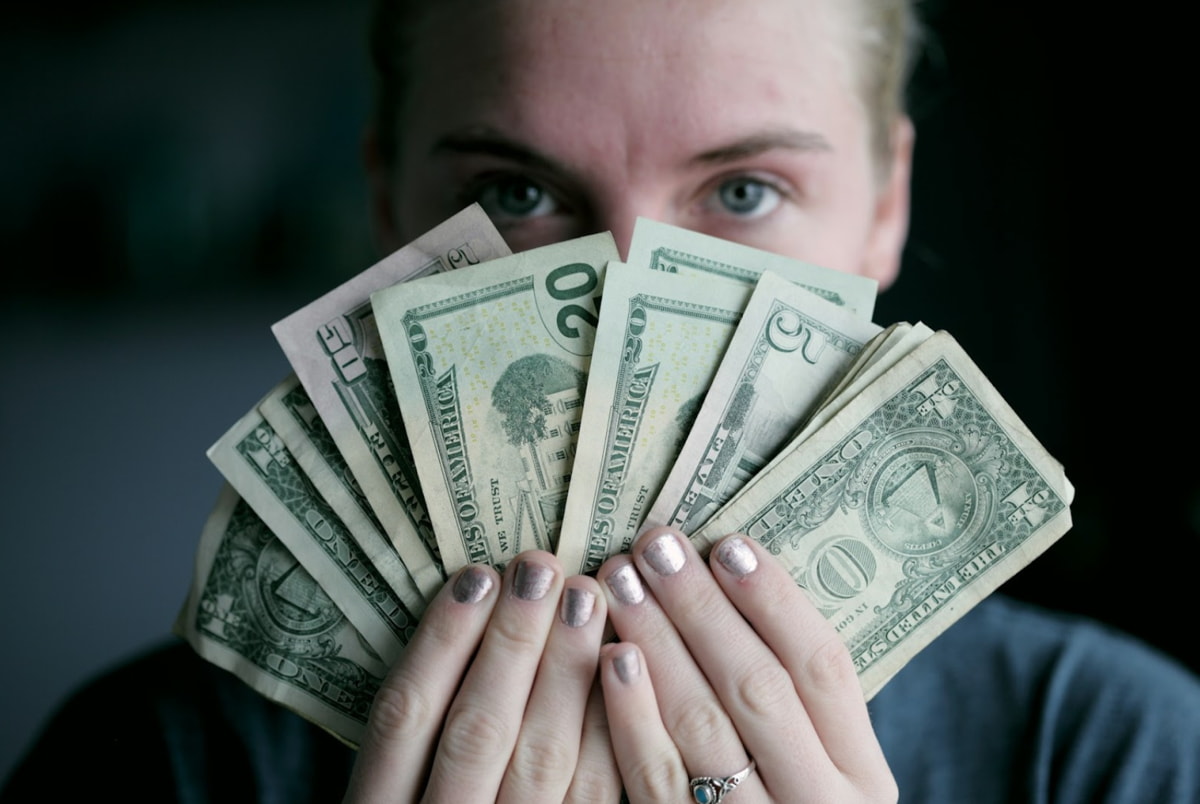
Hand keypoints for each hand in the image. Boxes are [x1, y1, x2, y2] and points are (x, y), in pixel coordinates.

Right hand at [342, 550, 618, 802]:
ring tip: (586, 598)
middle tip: (542, 567)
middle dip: (513, 642)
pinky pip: (595, 795)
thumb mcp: (396, 789)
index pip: (405, 716)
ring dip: (565, 673)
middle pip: (477, 729)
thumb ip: (420, 725)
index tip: (477, 576)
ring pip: (541, 760)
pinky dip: (607, 729)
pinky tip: (620, 667)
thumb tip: (474, 604)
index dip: (441, 642)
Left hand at [596, 527, 897, 802]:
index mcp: (862, 775)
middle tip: (656, 546)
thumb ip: (796, 705)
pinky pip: (655, 778)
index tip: (728, 542)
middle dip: (702, 608)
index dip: (775, 600)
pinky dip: (630, 713)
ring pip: (703, 726)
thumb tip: (734, 582)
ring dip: (657, 643)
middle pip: (758, 687)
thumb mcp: (822, 767)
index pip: (824, 668)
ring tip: (621, 581)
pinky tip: (610, 658)